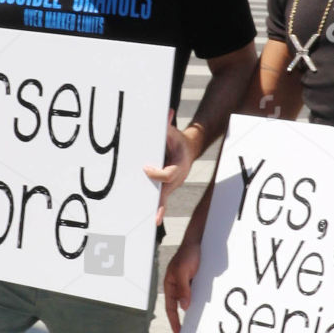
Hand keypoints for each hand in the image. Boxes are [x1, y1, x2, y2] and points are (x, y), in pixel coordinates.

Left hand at [143, 112, 191, 227]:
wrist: (188, 148)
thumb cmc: (178, 140)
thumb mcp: (173, 133)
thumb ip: (168, 126)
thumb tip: (167, 112)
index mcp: (180, 165)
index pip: (168, 173)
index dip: (157, 172)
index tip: (146, 169)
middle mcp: (178, 177)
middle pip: (167, 190)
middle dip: (159, 199)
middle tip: (151, 210)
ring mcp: (173, 185)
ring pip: (164, 197)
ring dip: (158, 208)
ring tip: (153, 221)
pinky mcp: (167, 188)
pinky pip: (162, 199)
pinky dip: (158, 209)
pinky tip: (154, 221)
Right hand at [163, 238, 200, 332]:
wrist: (198, 240)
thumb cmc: (188, 254)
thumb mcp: (184, 271)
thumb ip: (183, 289)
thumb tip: (184, 307)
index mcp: (170, 285)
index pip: (171, 309)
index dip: (175, 323)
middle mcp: (177, 287)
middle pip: (179, 308)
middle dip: (182, 321)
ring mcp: (186, 285)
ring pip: (188, 302)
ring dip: (193, 313)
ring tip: (198, 326)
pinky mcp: (195, 282)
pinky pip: (197, 295)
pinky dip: (200, 303)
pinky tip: (206, 309)